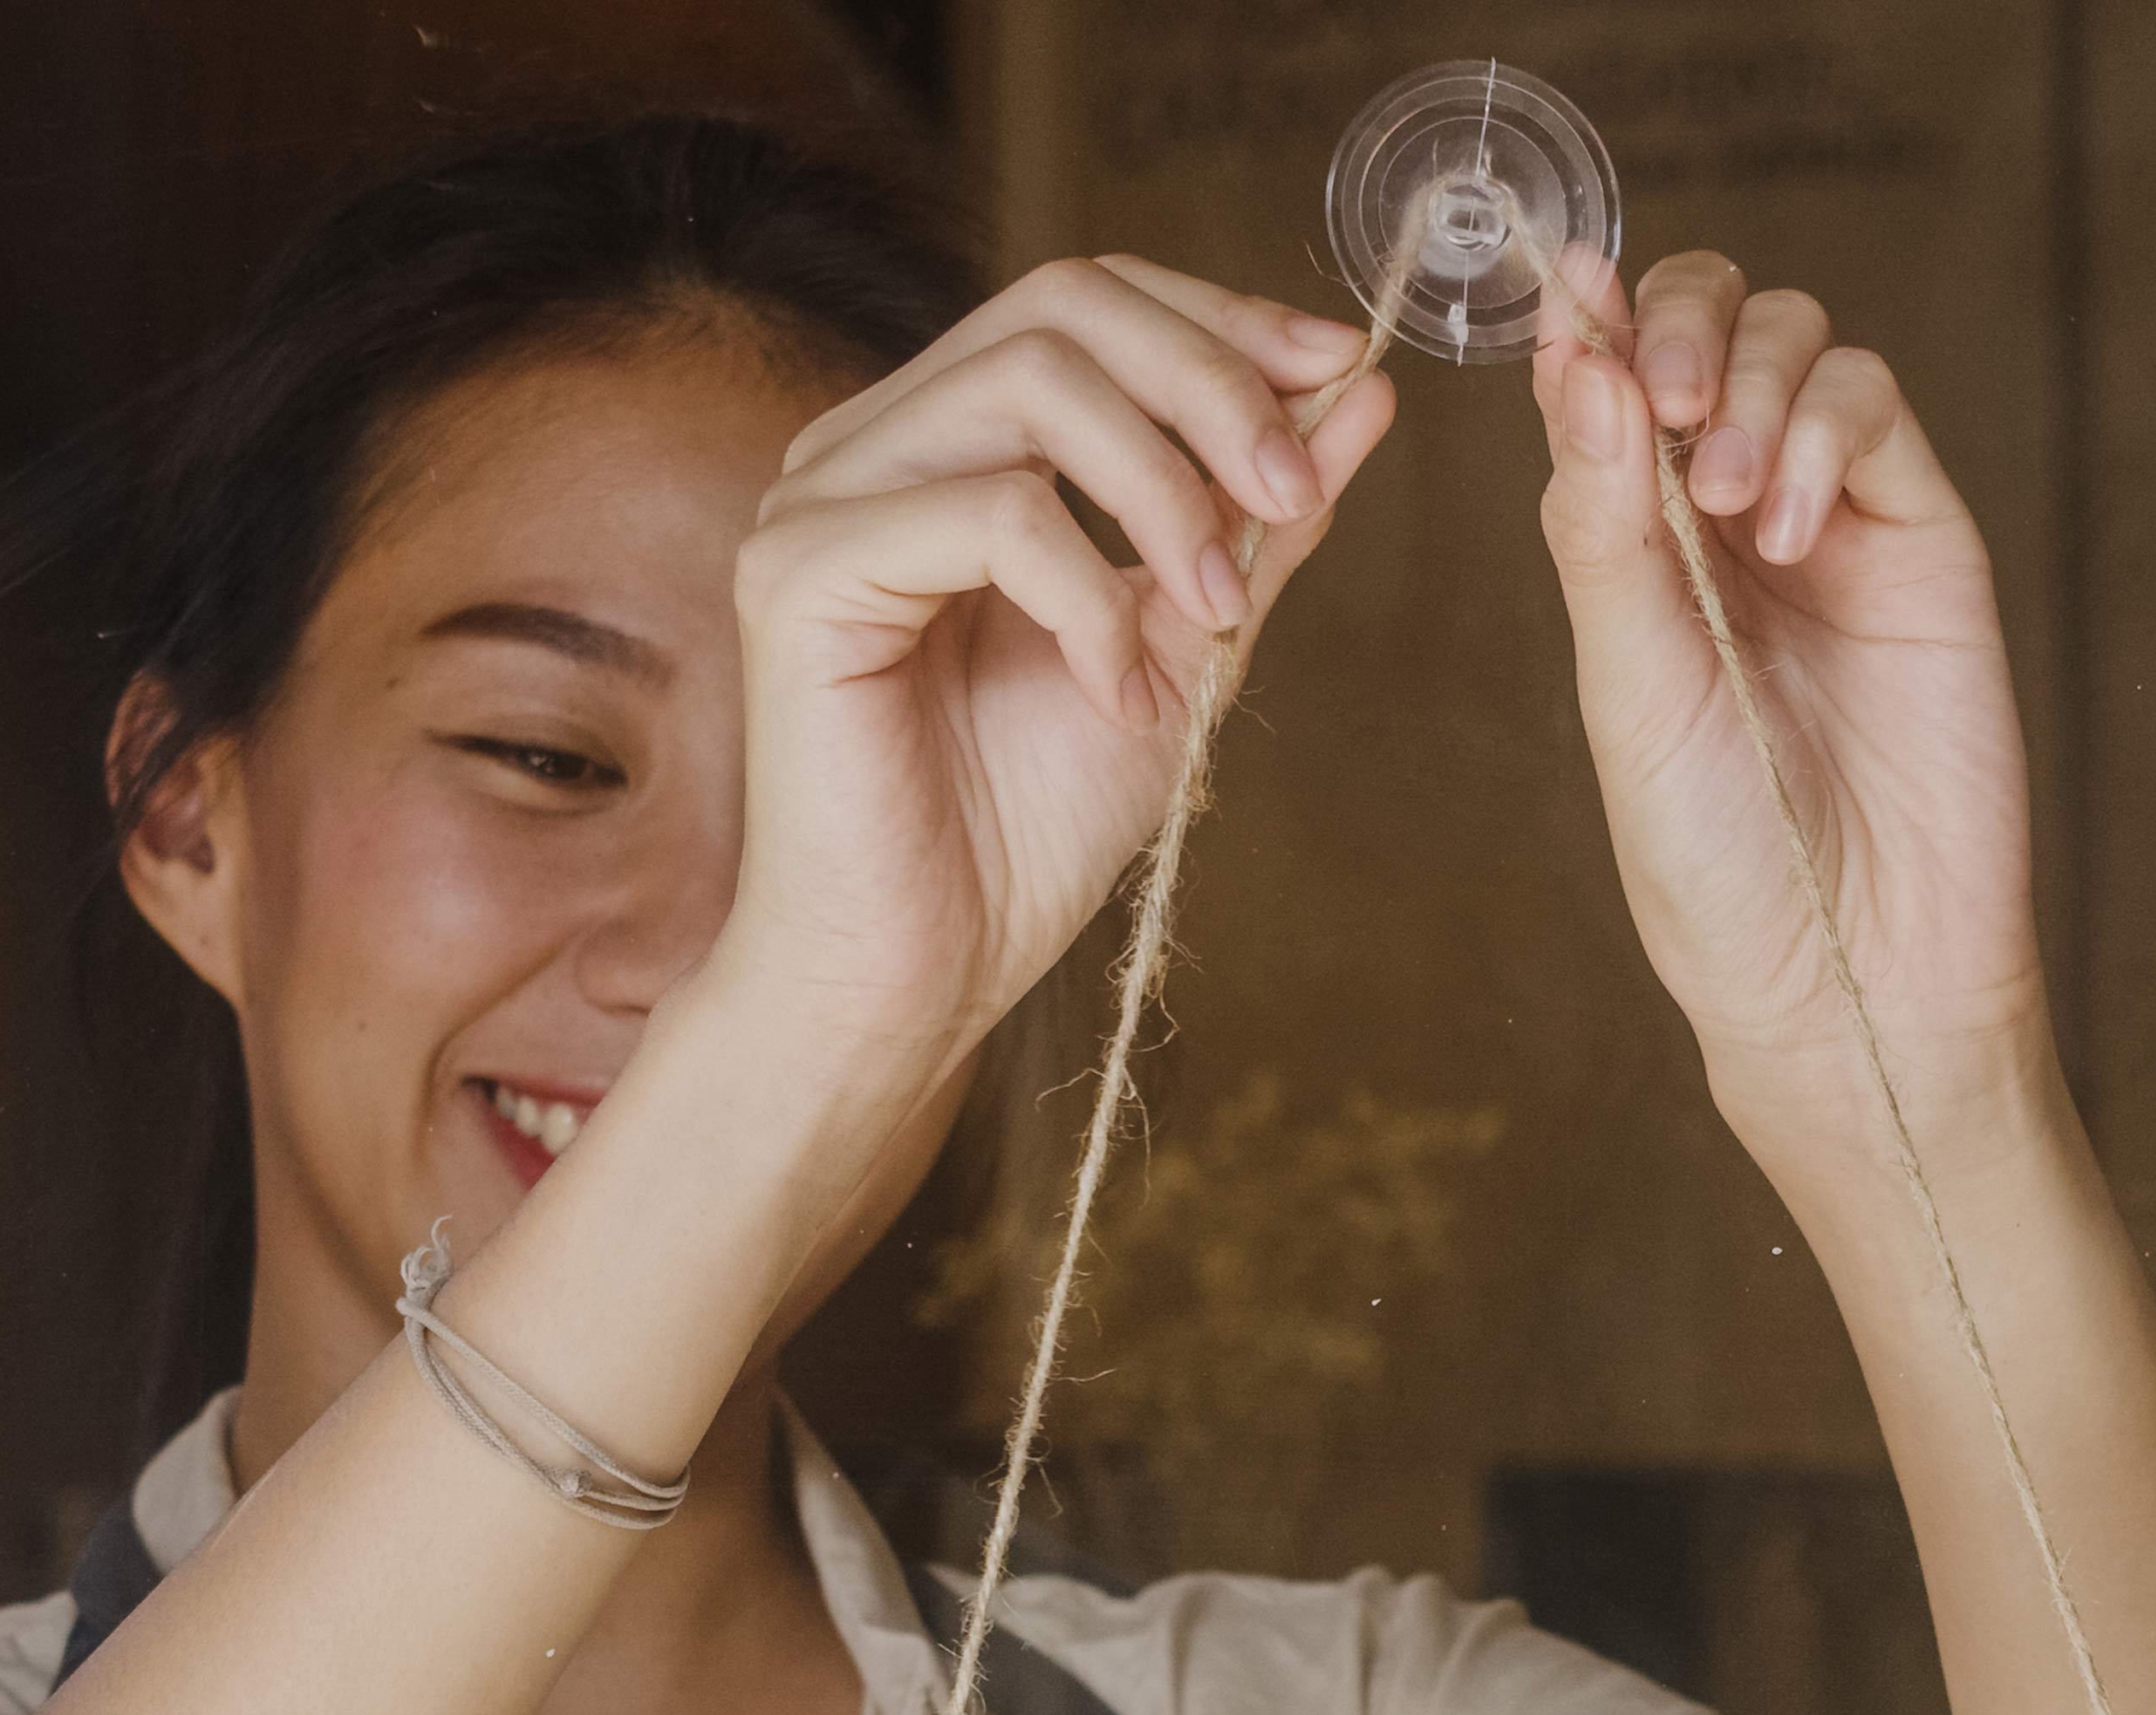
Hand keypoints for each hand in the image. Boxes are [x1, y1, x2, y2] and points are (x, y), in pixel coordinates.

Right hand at [696, 258, 1399, 1085]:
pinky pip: (987, 511)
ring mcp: (821, 500)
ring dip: (1165, 491)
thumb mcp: (1186, 646)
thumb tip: (1358, 386)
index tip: (1336, 373)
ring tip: (1218, 611)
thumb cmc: (1025, 830)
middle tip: (1295, 502)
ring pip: (1029, 385)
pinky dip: (1088, 596)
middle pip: (1060, 305)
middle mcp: (870, 446)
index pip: (1082, 299)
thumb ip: (1256, 518)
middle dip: (1211, 386)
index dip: (1219, 320)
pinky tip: (1117, 692)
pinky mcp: (797, 574)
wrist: (920, 975)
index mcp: (944, 444)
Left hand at [1532, 252, 2044, 1123]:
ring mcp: (1832, 517)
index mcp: (1635, 547)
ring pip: (1797, 342)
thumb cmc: (1717, 859)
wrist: (1849, 969)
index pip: (1607, 378)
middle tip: (1661, 399)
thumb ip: (1600, 526)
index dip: (1588, 320)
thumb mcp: (1629, 688)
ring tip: (1723, 495)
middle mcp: (1729, 517)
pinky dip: (1820, 430)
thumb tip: (1569, 359)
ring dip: (1747, 381)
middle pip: (1707, 326)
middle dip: (1675, 325)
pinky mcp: (1923, 535)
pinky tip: (1784, 528)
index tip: (1566, 297)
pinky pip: (1874, 407)